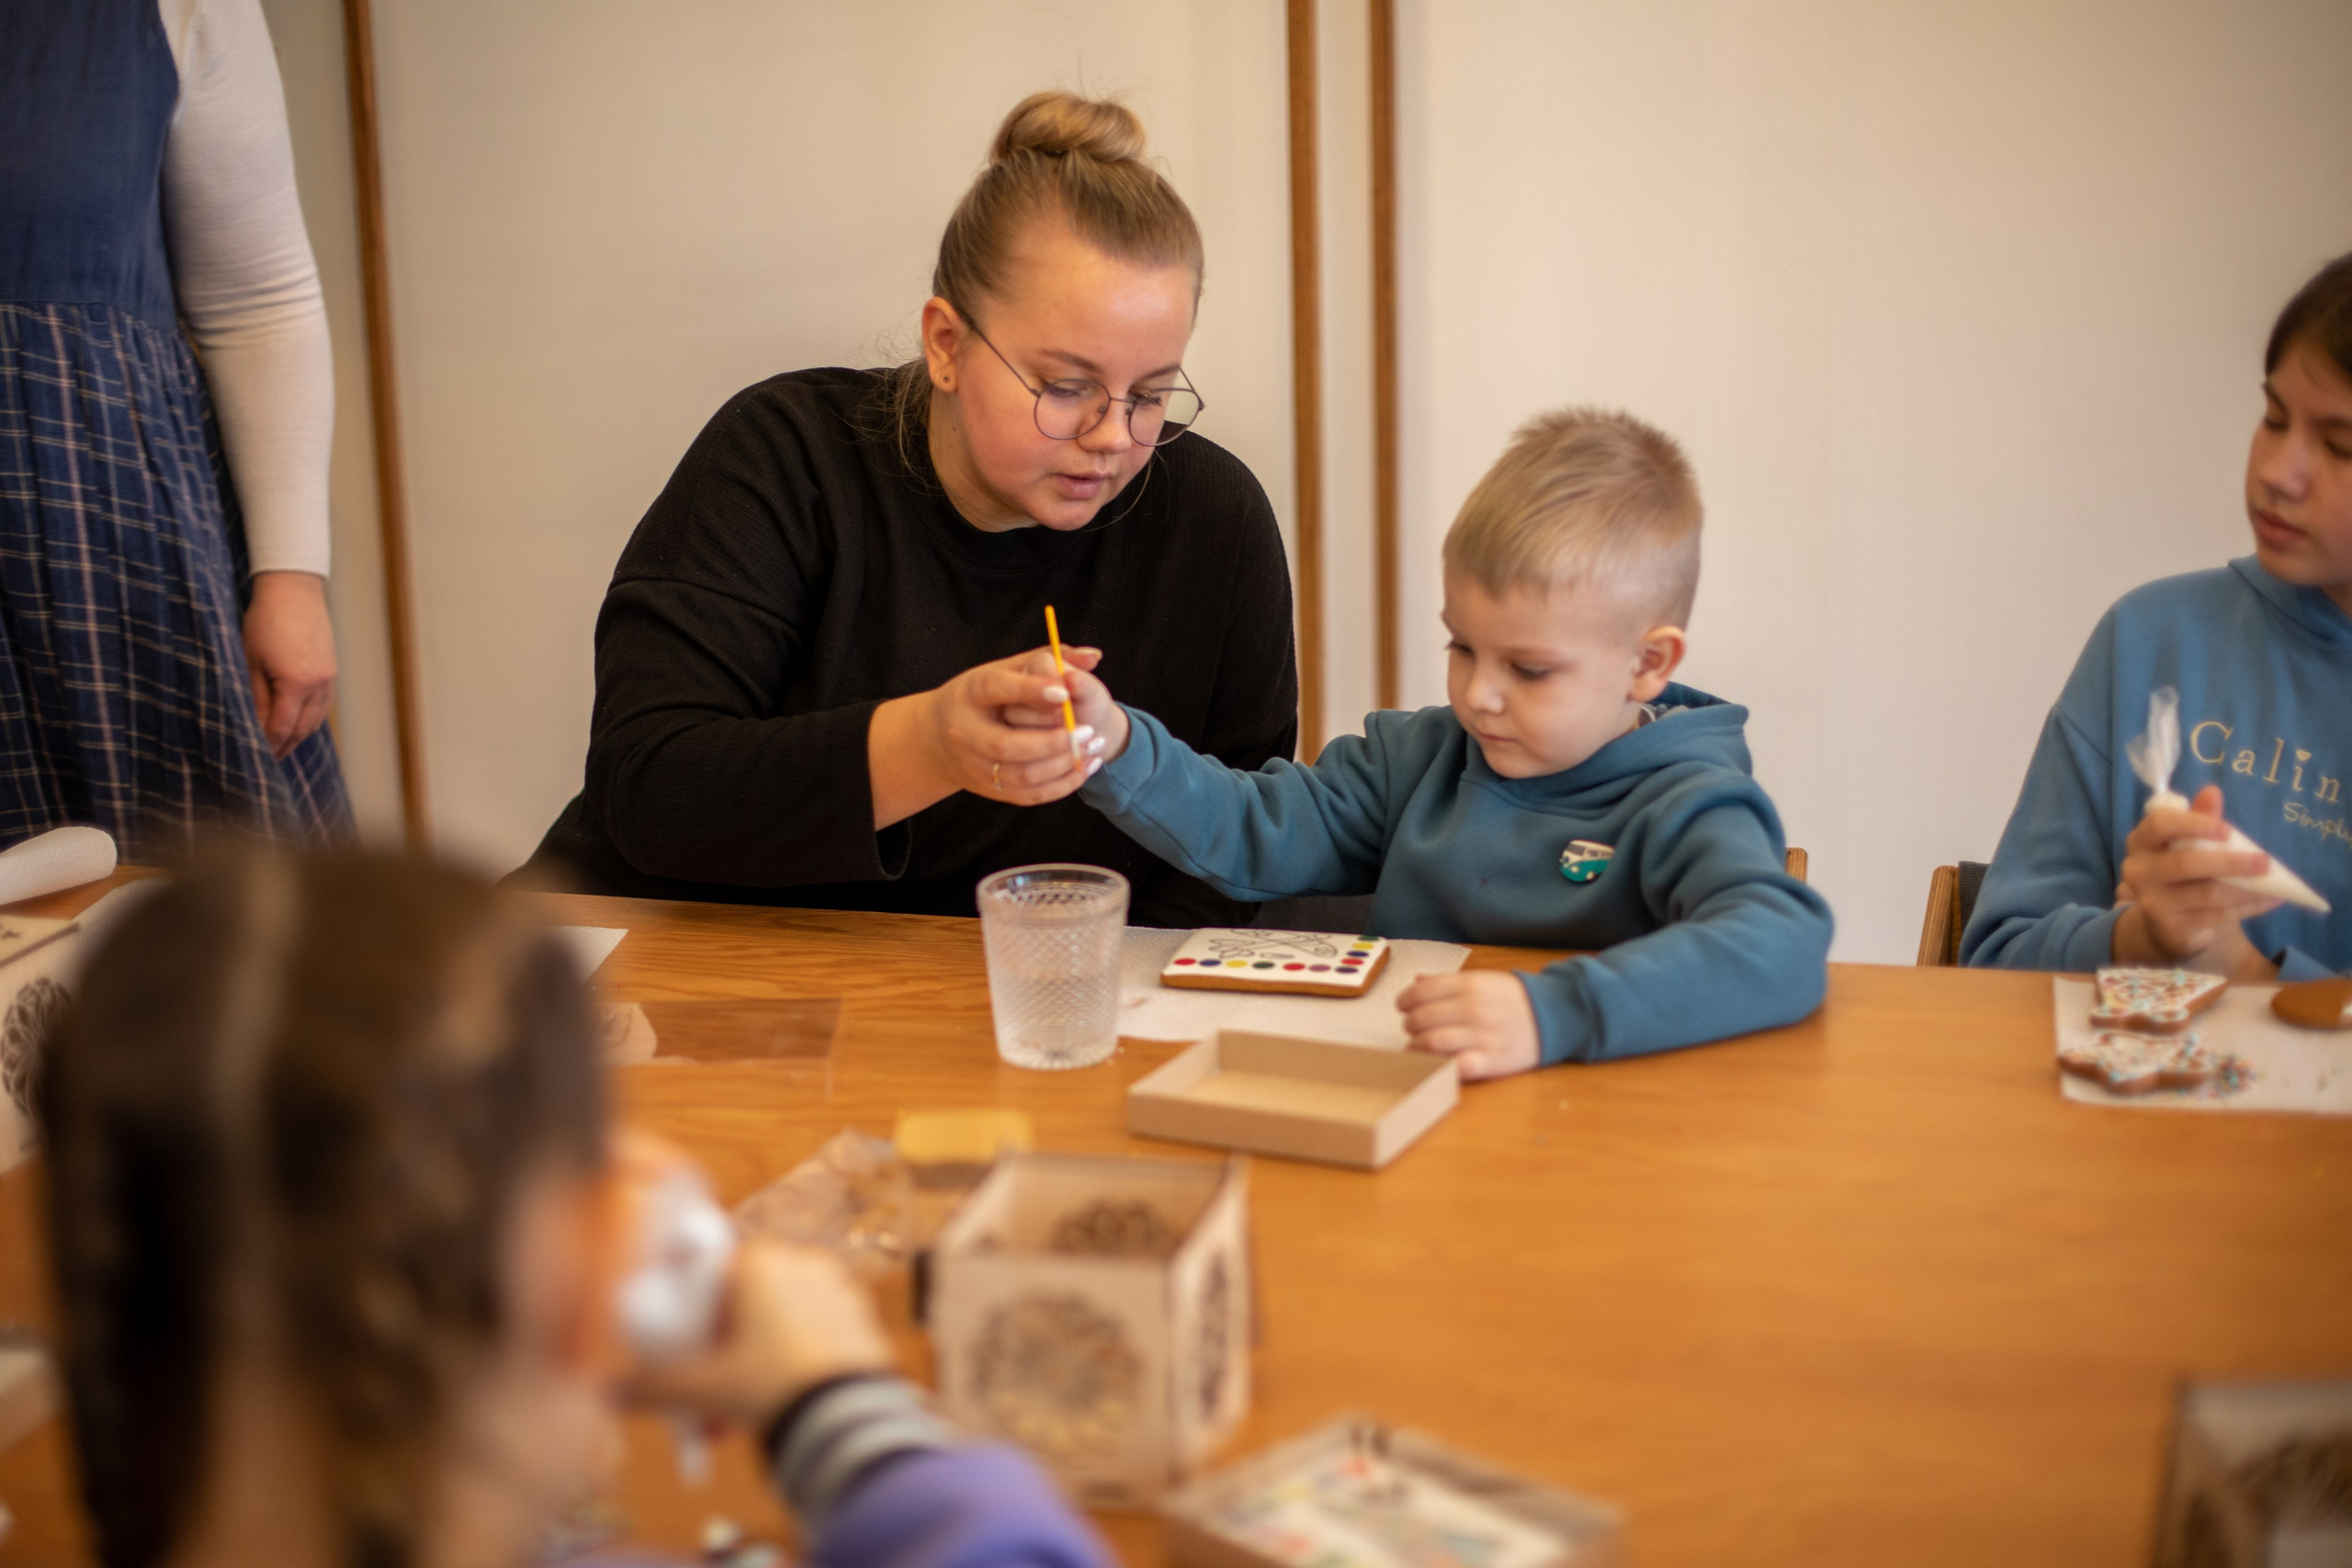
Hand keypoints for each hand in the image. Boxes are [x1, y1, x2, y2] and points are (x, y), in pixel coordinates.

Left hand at [242, 571, 336, 757]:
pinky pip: (323, 706)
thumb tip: (255, 725)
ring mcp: (329, 679)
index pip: (281, 727)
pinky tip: (298, 723)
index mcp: (296, 684)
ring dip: (299, 736)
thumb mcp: (251, 660)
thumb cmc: (266, 620)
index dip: (267, 744)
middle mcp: (318, 685)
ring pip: (316, 720)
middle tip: (266, 760)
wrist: (293, 590)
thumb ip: (256, 697)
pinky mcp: (332, 671)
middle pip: (302, 729)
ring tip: (281, 746)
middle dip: (284, 746)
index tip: (254, 756)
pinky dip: (311, 720)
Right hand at [617, 1239, 896, 1428]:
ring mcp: (837, 1289)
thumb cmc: (770, 1388)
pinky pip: (811, 1337)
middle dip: (721, 1354)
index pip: (708, 1278)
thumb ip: (651, 1386)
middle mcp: (801, 1264)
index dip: (691, 1321)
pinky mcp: (862, 1319)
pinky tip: (776, 1408)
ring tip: (735, 1418)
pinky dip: (789, 1365)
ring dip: (751, 1366)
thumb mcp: (702, 1388)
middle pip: (743, 1307)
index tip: (685, 1357)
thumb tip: (611, 1392)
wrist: (848, 1419)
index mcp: (759, 1263)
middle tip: (707, 1397)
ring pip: (777, 1326)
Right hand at [867, 649, 1109, 826]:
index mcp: (970, 693)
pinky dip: (1061, 786)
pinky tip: (1084, 768)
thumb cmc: (985, 697)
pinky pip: (1029, 795)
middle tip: (1088, 731)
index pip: (995, 690)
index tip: (1065, 692)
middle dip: (1052, 741)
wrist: (939, 738)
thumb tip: (1093, 656)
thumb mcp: (1007, 669)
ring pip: (1022, 775)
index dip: (1030, 691)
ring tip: (1093, 748)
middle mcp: (965, 732)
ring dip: (1064, 765)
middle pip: (1006, 745)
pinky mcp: (988, 789)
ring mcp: (975, 765)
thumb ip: (1049, 659)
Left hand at [1398, 969, 1540, 1079]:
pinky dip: (1441, 1067)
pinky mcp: (1491, 1060)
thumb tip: (1417, 983)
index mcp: (1470, 985)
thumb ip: (1448, 982)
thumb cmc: (1514, 999)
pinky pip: (1457, 1067)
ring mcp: (1482, 1036)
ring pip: (1433, 1043)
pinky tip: (1437, 1064)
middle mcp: (1473, 1009)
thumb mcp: (1483, 980)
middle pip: (1422, 1018)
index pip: (1421, 992)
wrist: (1554, 1015)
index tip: (1403, 1006)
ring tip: (1417, 1046)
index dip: (1405, 1000)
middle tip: (1412, 1028)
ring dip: (1417, 1046)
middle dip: (1410, 1024)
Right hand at [2113, 784, 2279, 975]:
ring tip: (2274, 883)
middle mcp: (2139, 871)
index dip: (2193, 824)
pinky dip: (2247, 907)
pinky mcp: (2171, 928)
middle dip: (2230, 862)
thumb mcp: (2187, 843)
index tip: (2227, 829)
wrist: (2167, 924)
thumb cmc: (2182, 874)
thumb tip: (2212, 791)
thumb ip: (2200, 819)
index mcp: (2142, 841)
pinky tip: (2268, 900)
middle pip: (2185, 863)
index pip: (2160, 825)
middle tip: (2265, 861)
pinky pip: (2216, 916)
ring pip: (2206, 893)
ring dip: (2245, 888)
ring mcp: (2152, 902)